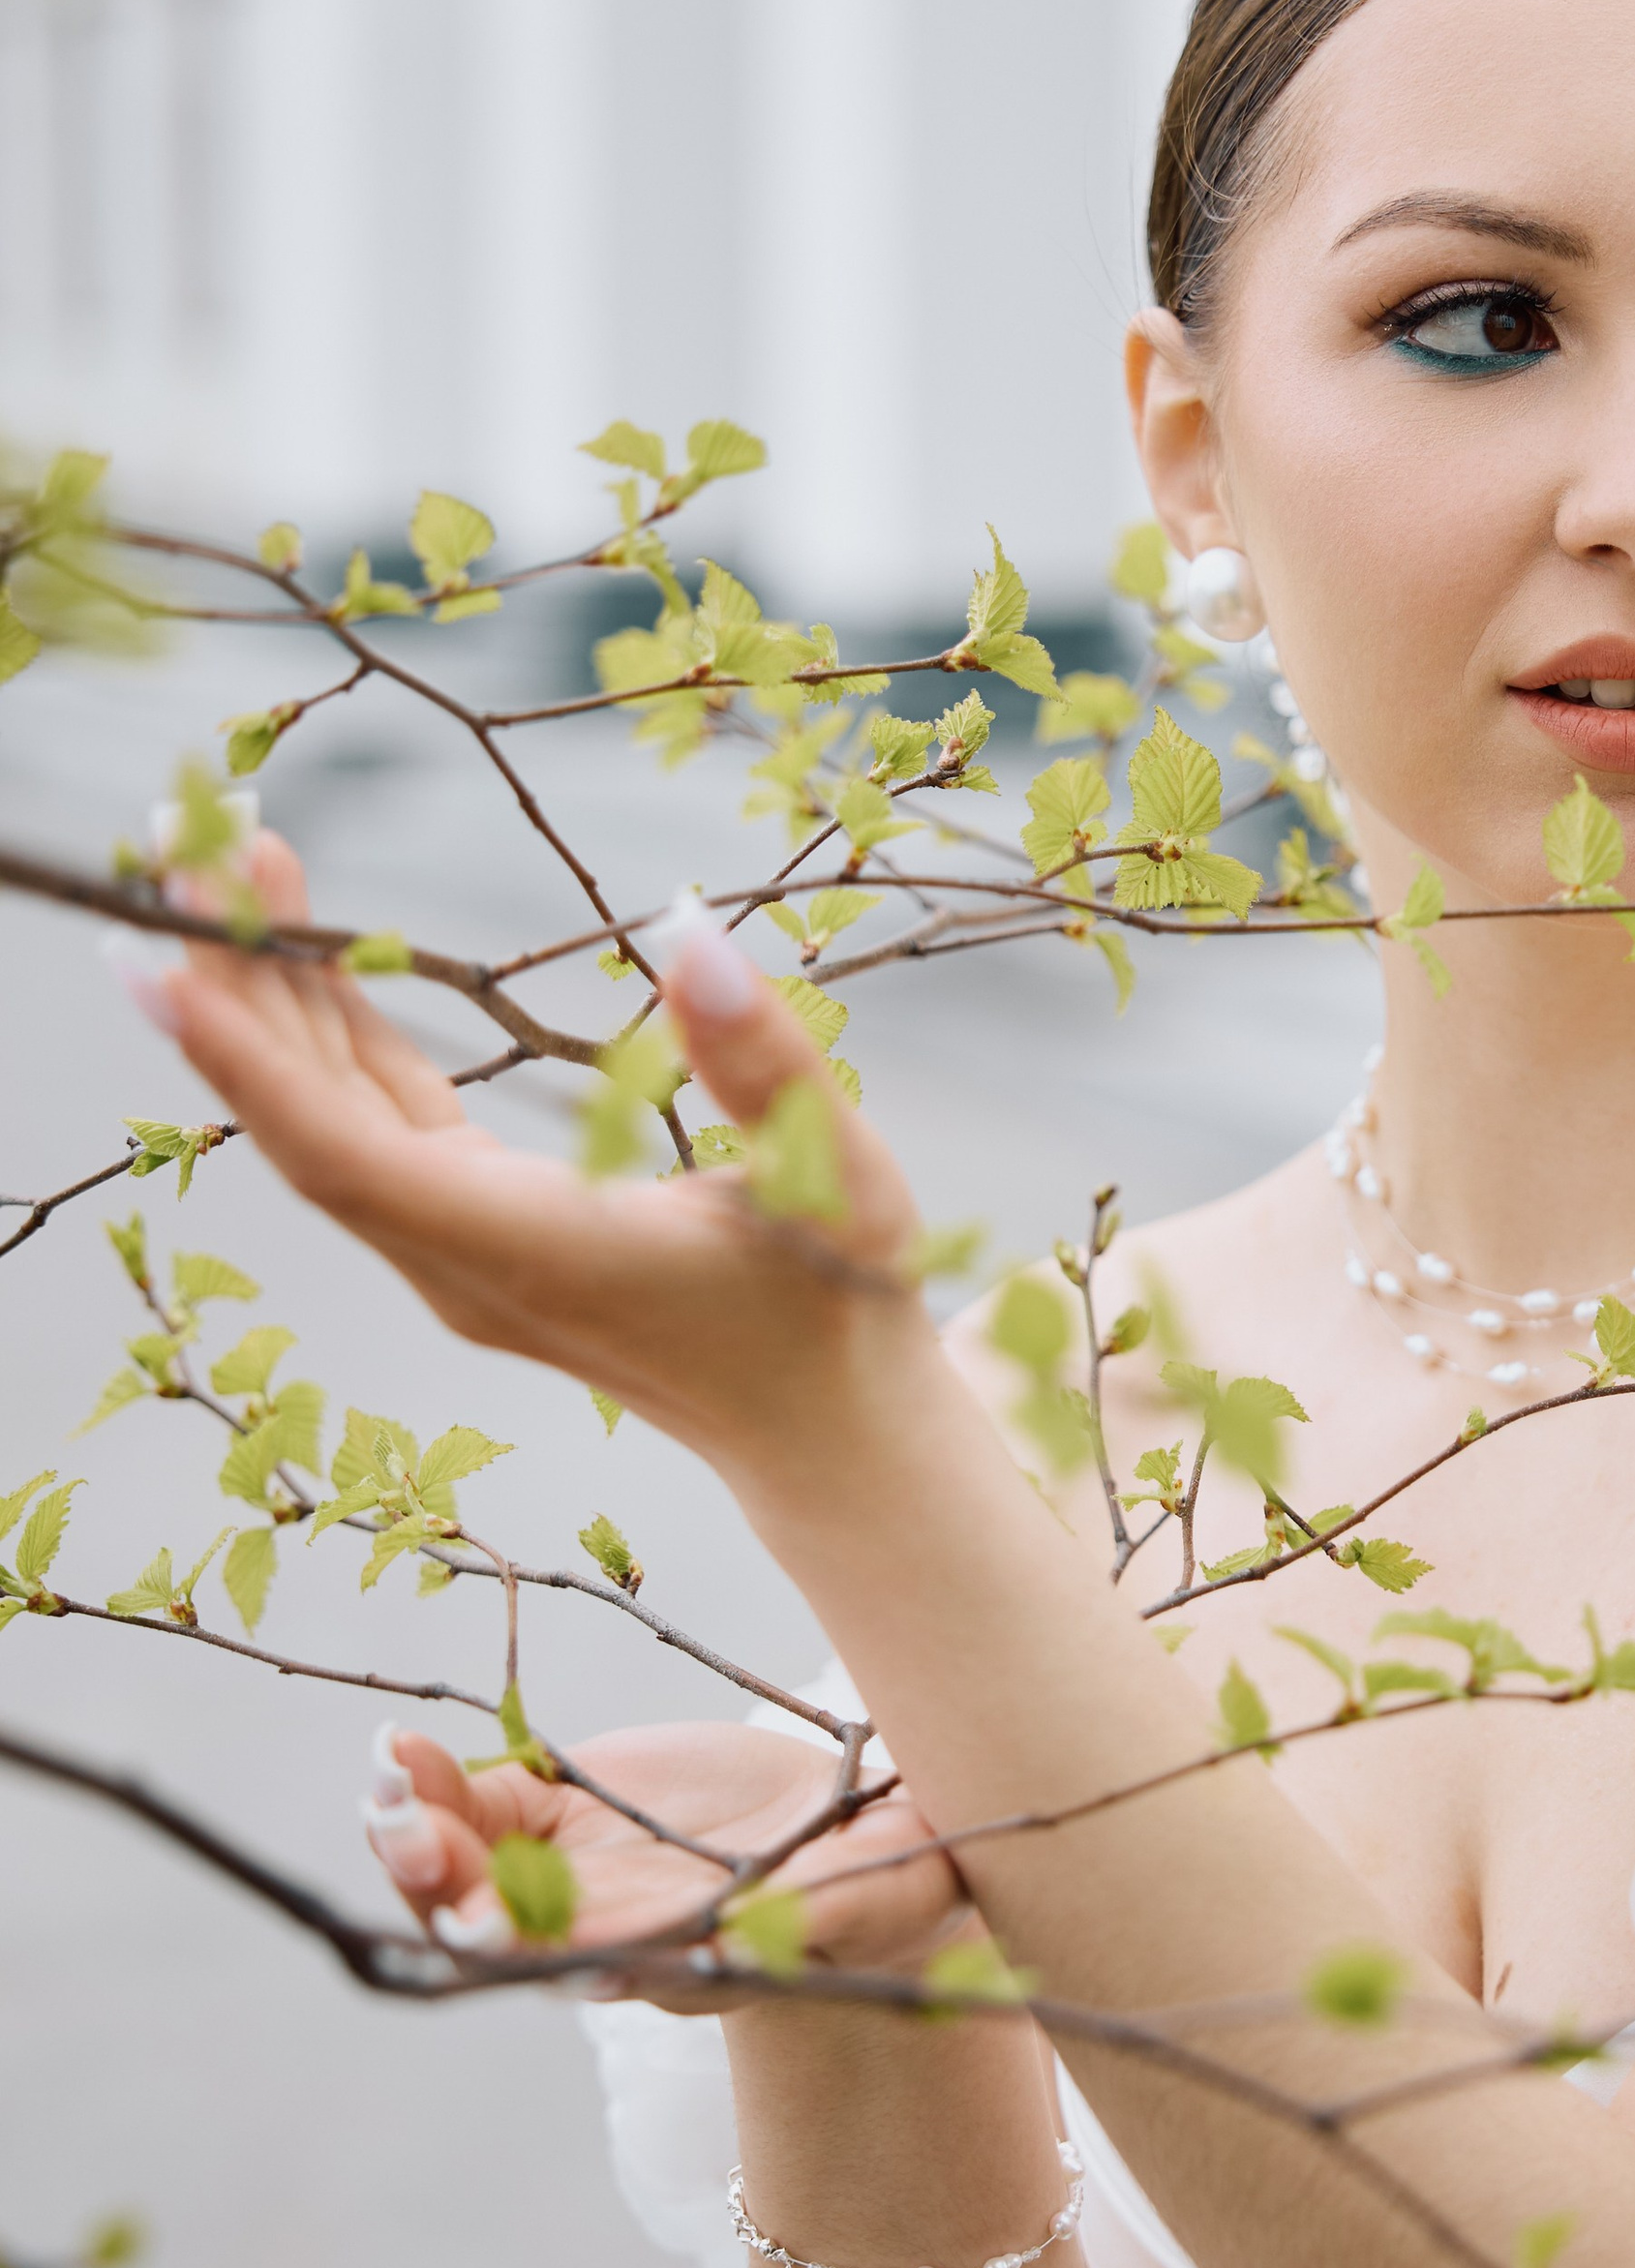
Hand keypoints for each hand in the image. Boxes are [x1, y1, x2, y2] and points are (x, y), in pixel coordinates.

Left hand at [122, 830, 941, 1488]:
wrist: (827, 1431)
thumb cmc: (841, 1304)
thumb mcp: (833, 1175)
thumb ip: (760, 1057)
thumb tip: (686, 931)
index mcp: (536, 1251)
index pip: (350, 1156)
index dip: (249, 1062)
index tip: (159, 961)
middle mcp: (467, 1263)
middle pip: (309, 1125)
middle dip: (232, 985)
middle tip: (182, 837)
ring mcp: (462, 1256)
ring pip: (330, 1124)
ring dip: (272, 1000)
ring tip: (228, 863)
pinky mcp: (478, 1236)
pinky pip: (373, 1132)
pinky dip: (333, 1038)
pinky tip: (306, 956)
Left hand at [361, 1717, 976, 2003]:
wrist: (861, 1834)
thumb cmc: (890, 1883)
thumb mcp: (878, 1895)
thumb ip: (830, 1914)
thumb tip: (747, 1932)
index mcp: (677, 1961)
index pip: (586, 1964)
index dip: (530, 1944)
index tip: (482, 1920)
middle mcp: (606, 1931)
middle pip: (502, 1931)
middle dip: (446, 1890)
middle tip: (409, 1838)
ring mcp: (573, 1873)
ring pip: (469, 1873)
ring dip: (417, 1839)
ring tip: (387, 1785)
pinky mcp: (563, 1813)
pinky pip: (482, 1805)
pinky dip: (435, 1783)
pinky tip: (397, 1749)